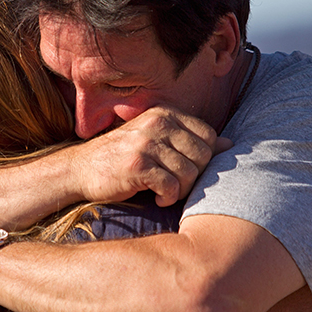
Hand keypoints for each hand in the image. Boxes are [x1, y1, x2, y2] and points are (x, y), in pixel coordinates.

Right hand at [69, 105, 231, 205]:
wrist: (80, 169)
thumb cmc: (123, 157)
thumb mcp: (157, 141)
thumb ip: (191, 140)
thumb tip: (230, 145)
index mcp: (165, 114)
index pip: (208, 136)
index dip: (204, 159)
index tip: (187, 170)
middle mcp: (157, 123)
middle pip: (203, 155)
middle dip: (195, 177)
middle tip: (178, 185)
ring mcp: (146, 143)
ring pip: (189, 173)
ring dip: (181, 190)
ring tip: (166, 192)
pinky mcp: (137, 165)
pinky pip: (171, 186)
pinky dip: (168, 198)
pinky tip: (157, 198)